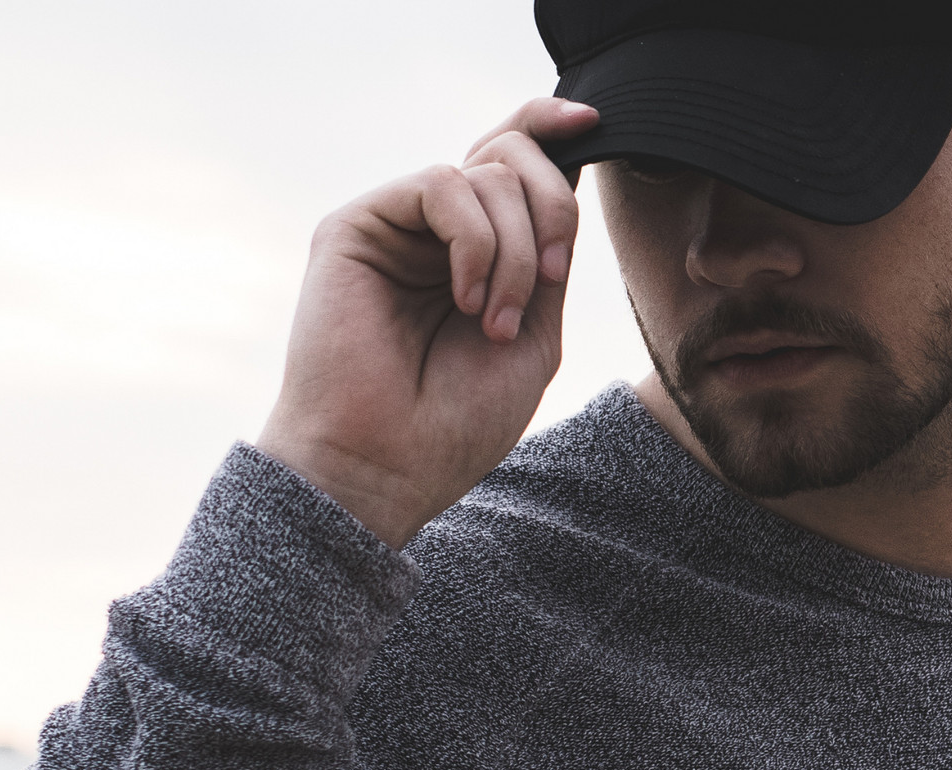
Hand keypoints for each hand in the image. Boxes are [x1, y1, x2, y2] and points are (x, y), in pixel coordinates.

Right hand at [257, 98, 600, 546]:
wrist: (389, 465)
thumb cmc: (457, 419)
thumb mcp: (536, 332)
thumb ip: (548, 256)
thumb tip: (566, 170)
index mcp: (481, 254)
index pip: (514, 165)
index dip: (551, 130)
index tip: (595, 123)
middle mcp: (438, 232)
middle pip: (512, 155)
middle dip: (554, 211)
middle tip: (550, 284)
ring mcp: (397, 226)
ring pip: (487, 173)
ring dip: (518, 252)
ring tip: (495, 322)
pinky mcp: (356, 224)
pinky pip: (442, 184)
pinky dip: (477, 243)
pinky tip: (468, 299)